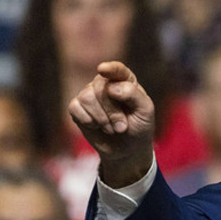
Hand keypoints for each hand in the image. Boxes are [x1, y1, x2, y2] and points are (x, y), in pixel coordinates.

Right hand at [68, 61, 154, 187]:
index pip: (117, 70)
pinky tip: (97, 126)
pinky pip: (76, 108)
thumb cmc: (139, 127)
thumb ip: (133, 95)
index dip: (110, 69)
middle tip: (122, 127)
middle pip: (100, 88)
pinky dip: (89, 121)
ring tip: (112, 129)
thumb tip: (110, 87)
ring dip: (102, 119)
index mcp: (125, 80)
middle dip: (113, 112)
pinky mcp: (77, 107)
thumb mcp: (145, 111)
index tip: (103, 70)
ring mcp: (90, 94)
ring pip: (87, 97)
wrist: (127, 150)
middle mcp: (105, 83)